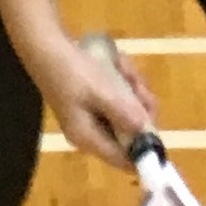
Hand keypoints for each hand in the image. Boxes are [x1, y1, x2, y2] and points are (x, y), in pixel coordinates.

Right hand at [29, 31, 157, 170]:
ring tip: (123, 66)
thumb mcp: (101, 92)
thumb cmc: (72, 71)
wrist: (45, 45)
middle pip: (129, 132)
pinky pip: (118, 97)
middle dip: (139, 106)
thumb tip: (147, 134)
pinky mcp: (94, 101)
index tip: (160, 132)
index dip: (145, 152)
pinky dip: (123, 80)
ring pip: (127, 110)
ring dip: (132, 88)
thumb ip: (125, 114)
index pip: (122, 160)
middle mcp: (91, 133)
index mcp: (88, 139)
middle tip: (139, 84)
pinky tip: (117, 62)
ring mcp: (92, 116)